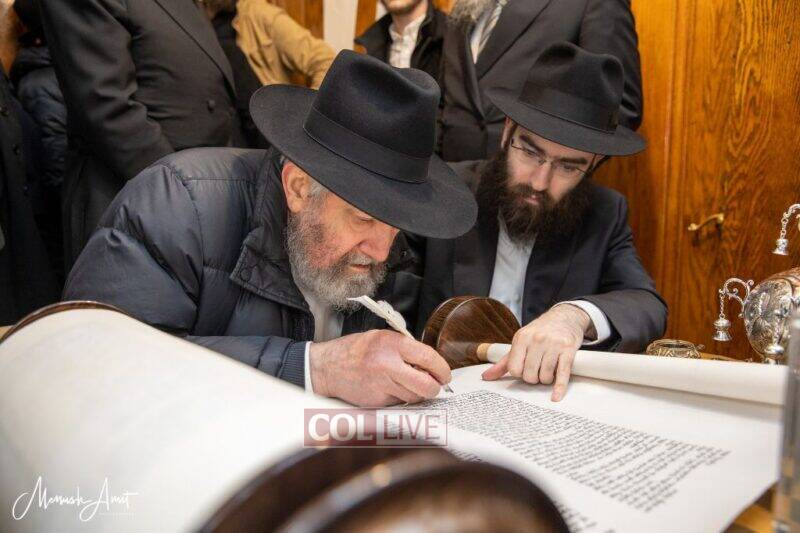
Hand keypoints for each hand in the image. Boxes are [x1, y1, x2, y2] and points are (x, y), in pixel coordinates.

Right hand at [309, 330, 451, 406]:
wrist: (327, 367)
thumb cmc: (356, 350)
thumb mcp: (382, 338)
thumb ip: (406, 349)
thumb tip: (431, 364)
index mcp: (392, 344)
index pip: (428, 358)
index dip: (442, 369)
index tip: (445, 374)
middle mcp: (388, 365)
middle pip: (426, 386)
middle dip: (434, 388)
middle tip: (434, 385)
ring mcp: (382, 385)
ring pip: (414, 397)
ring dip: (416, 393)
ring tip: (405, 383)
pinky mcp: (376, 401)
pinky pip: (399, 403)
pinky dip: (399, 398)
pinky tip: (389, 388)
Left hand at [481, 304, 593, 401]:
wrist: (565, 317)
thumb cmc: (540, 332)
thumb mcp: (520, 342)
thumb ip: (504, 362)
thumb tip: (486, 377)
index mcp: (522, 338)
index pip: (514, 368)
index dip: (519, 373)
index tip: (524, 369)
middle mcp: (537, 340)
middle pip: (529, 374)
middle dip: (533, 378)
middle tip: (537, 371)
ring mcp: (554, 345)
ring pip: (545, 376)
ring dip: (546, 379)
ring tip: (547, 371)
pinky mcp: (568, 350)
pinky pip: (562, 374)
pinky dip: (559, 388)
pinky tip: (556, 396)